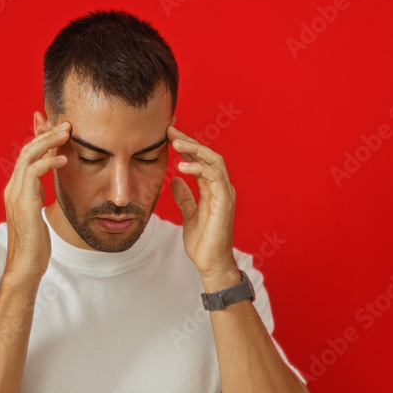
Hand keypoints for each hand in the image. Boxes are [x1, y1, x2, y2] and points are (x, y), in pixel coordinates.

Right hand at [2, 121, 69, 279]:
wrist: (25, 267)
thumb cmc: (35, 246)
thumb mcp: (37, 214)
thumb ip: (37, 197)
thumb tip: (45, 189)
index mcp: (16, 190)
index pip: (26, 156)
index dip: (40, 139)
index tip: (56, 128)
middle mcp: (12, 188)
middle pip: (26, 150)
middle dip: (45, 133)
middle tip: (66, 123)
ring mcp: (16, 194)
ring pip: (28, 156)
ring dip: (48, 141)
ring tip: (67, 132)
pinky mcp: (24, 202)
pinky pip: (33, 172)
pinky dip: (48, 161)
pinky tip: (64, 159)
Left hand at [168, 125, 238, 279]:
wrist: (210, 263)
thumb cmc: (202, 242)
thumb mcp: (189, 214)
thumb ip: (184, 197)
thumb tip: (174, 181)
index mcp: (213, 189)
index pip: (201, 160)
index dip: (186, 147)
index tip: (168, 136)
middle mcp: (221, 188)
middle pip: (208, 155)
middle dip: (189, 141)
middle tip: (170, 130)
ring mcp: (225, 194)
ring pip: (214, 161)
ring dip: (194, 150)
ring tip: (175, 143)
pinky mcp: (225, 202)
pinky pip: (214, 177)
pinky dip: (198, 168)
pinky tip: (182, 166)